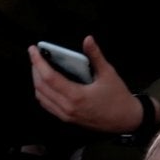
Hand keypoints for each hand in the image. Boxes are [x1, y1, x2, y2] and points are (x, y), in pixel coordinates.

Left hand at [29, 35, 144, 133]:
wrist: (126, 120)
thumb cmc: (118, 97)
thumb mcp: (108, 73)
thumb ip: (95, 56)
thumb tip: (88, 39)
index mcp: (76, 95)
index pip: (49, 77)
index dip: (38, 62)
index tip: (33, 50)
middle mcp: (67, 107)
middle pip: (41, 87)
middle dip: (35, 69)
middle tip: (35, 55)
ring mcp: (66, 115)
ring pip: (41, 97)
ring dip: (37, 81)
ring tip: (39, 67)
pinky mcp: (67, 119)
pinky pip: (47, 105)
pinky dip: (42, 92)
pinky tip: (46, 83)